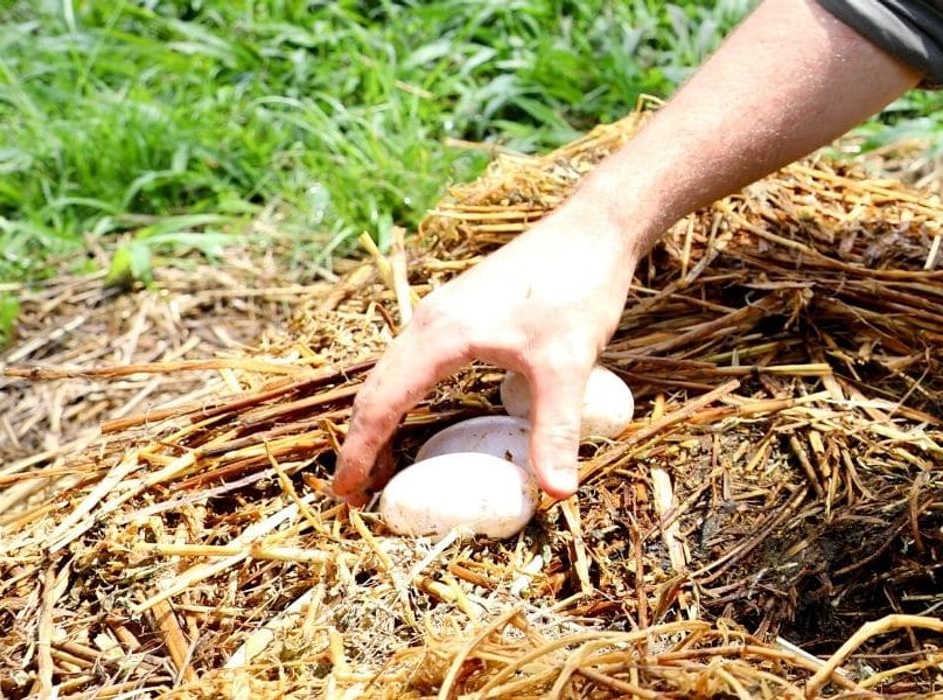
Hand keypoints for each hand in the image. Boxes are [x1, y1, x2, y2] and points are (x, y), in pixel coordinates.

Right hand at [332, 207, 639, 504]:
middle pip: (375, 389)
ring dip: (381, 418)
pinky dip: (405, 395)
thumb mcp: (569, 365)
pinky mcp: (462, 309)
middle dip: (361, 442)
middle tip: (361, 492)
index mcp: (439, 335)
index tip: (348, 494)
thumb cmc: (578, 286)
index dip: (360, 454)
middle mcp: (429, 321)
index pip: (380, 405)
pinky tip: (425, 415)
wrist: (594, 228)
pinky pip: (415, 361)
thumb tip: (559, 493)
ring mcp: (443, 312)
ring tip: (386, 464)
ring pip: (393, 373)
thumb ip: (557, 430)